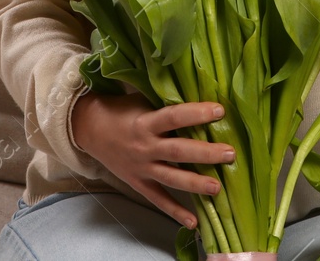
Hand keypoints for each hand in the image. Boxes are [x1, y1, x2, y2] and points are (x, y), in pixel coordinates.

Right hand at [70, 91, 234, 229]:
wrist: (90, 129)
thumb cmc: (123, 110)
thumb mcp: (143, 101)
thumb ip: (167, 106)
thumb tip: (203, 97)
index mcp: (146, 123)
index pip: (174, 117)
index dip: (196, 113)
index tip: (220, 111)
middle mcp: (145, 147)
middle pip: (178, 151)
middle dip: (205, 153)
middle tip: (230, 153)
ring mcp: (142, 168)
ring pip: (172, 178)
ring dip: (195, 183)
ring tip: (217, 187)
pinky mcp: (139, 183)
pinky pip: (159, 199)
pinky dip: (175, 211)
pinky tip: (194, 222)